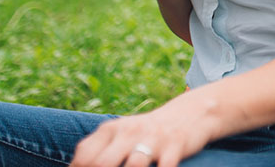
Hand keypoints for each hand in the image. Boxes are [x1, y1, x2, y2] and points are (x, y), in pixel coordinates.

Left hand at [70, 94, 217, 166]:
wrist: (190, 113)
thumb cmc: (147, 133)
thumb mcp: (120, 134)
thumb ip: (96, 151)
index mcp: (111, 129)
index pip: (84, 157)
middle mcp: (129, 131)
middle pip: (102, 163)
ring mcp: (153, 138)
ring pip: (134, 165)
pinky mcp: (176, 145)